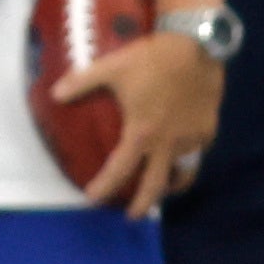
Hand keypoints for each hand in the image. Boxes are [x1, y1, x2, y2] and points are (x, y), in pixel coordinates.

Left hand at [53, 31, 223, 215]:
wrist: (197, 47)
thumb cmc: (151, 59)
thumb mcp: (111, 67)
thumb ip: (81, 82)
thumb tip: (54, 95)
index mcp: (142, 133)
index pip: (120, 170)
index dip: (105, 186)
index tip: (93, 199)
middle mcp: (169, 144)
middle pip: (156, 186)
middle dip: (143, 205)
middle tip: (133, 216)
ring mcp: (192, 140)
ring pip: (183, 174)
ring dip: (169, 187)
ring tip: (160, 191)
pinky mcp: (208, 131)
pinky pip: (196, 154)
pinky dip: (186, 161)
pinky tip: (179, 156)